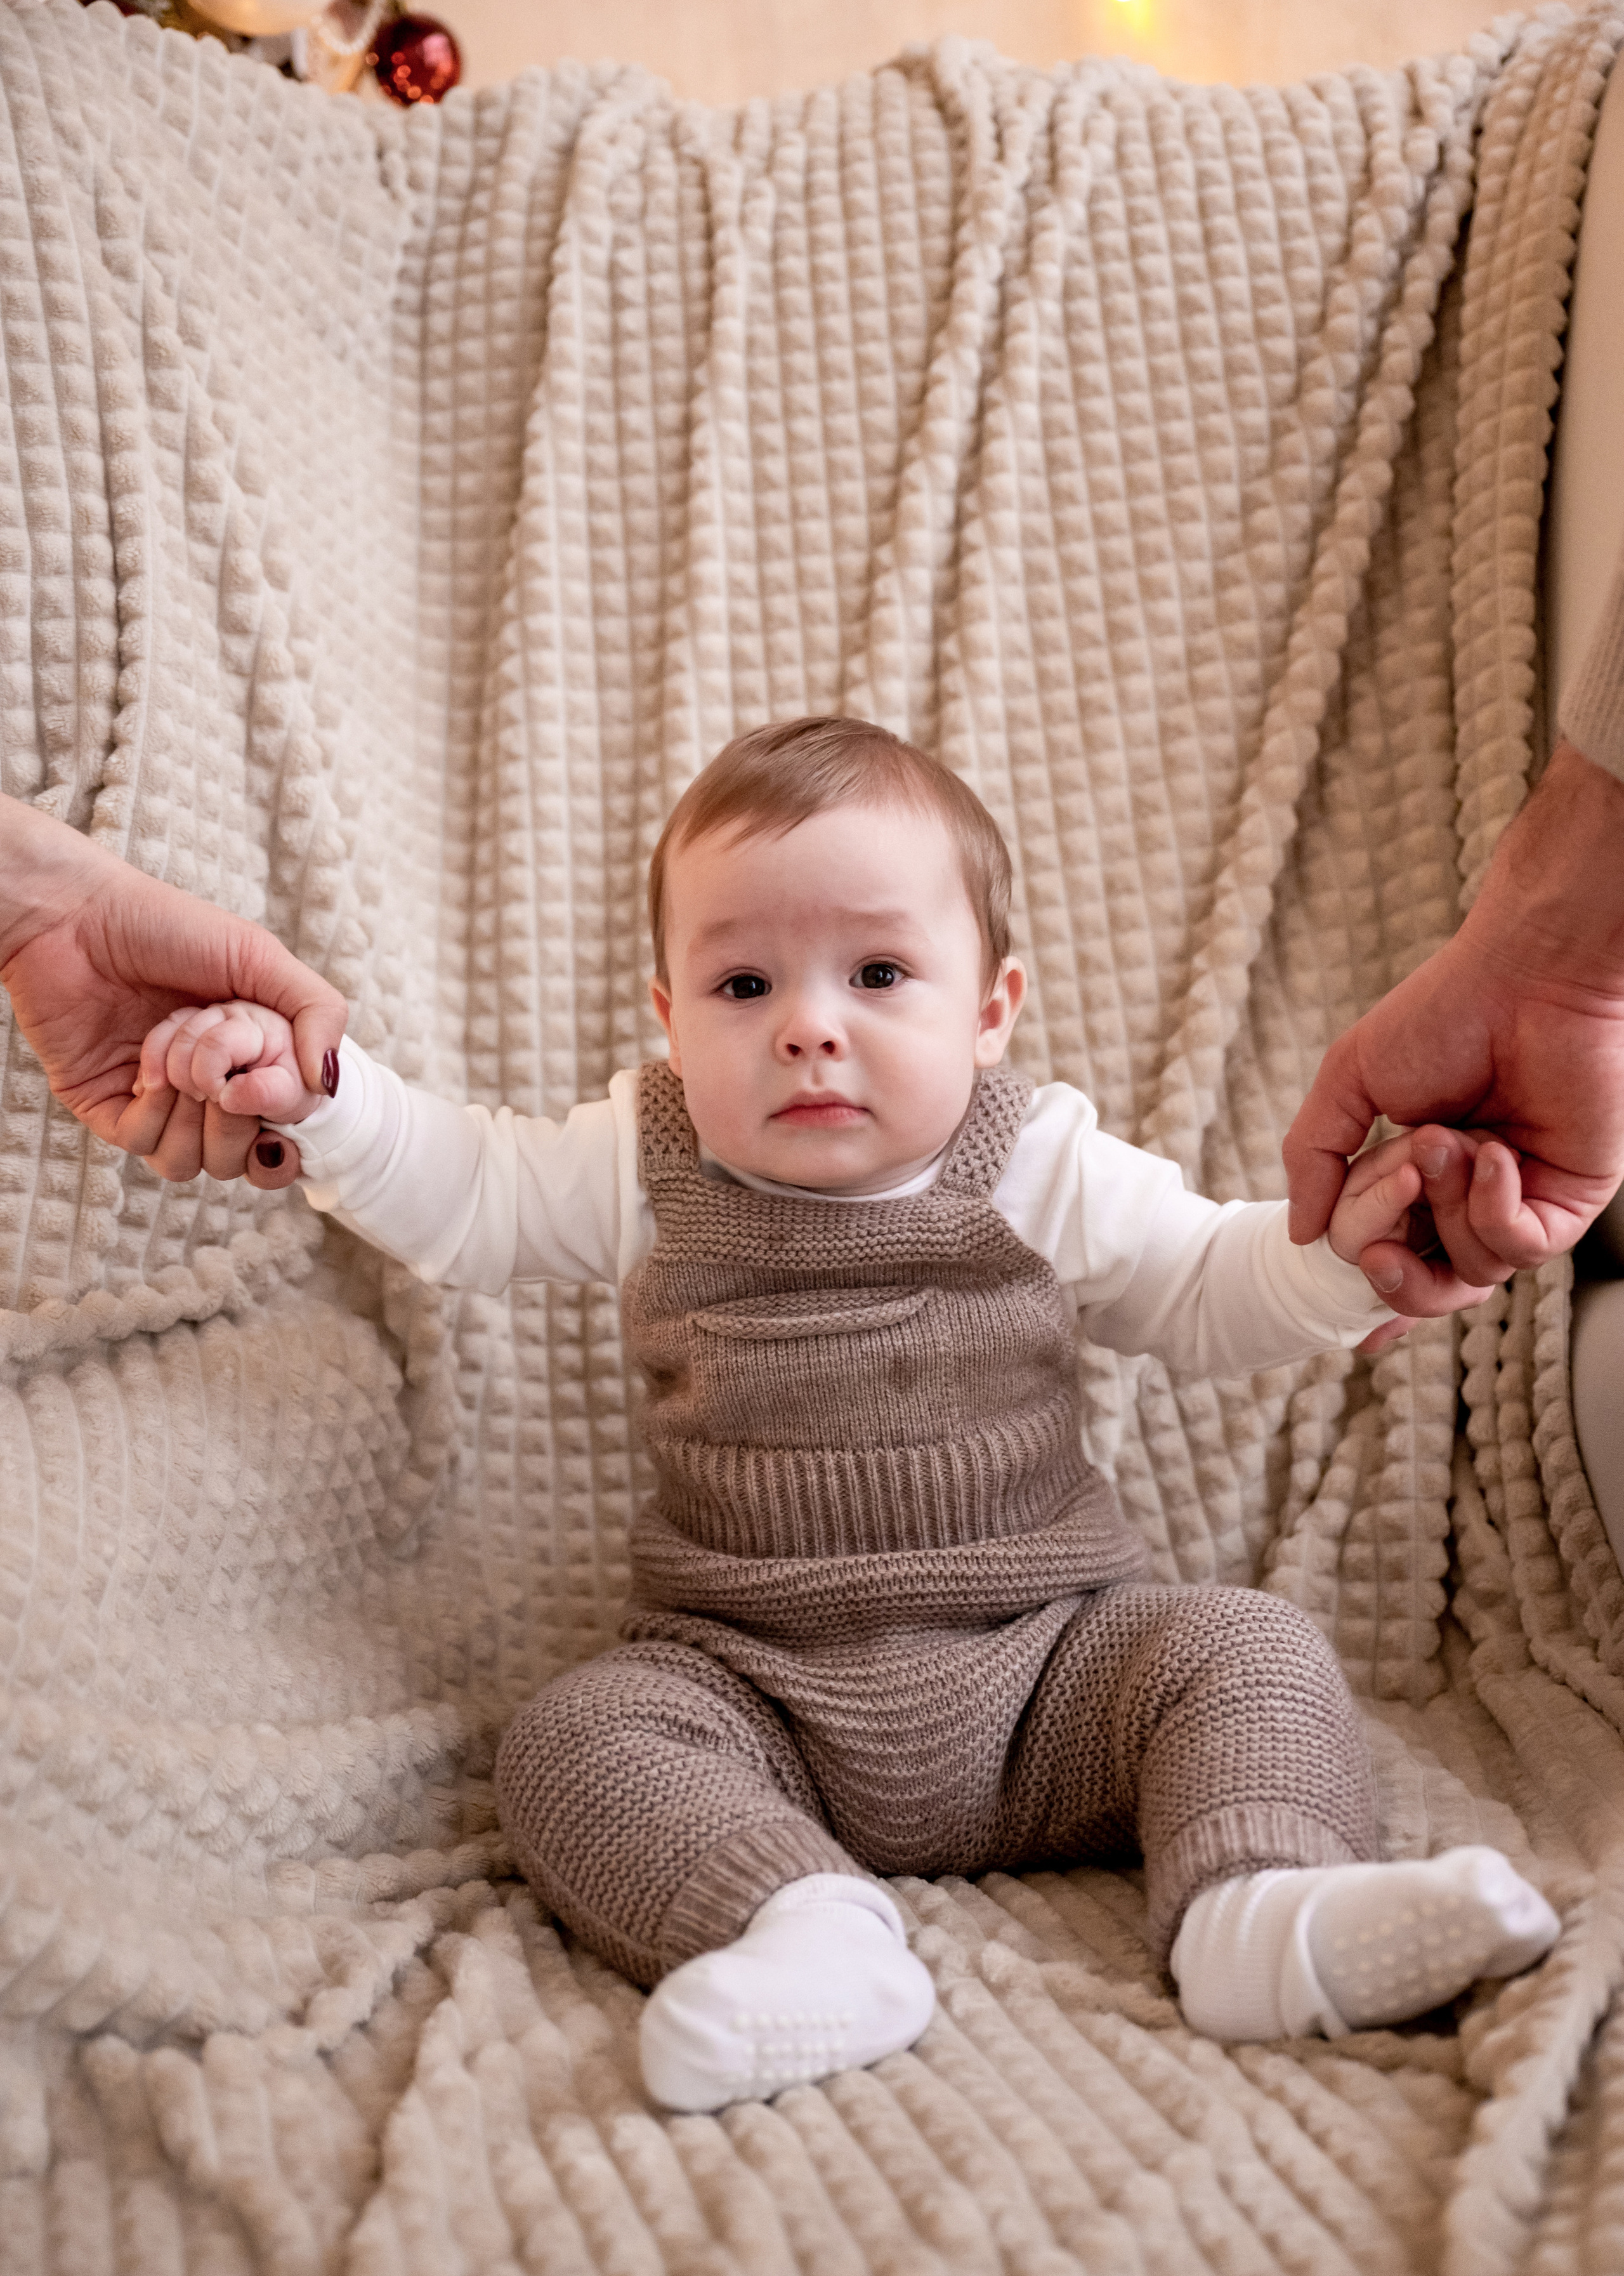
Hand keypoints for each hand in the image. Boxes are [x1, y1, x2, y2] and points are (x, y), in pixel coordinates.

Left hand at [0, 796, 342, 1186]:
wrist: (73, 918)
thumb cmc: (166, 926)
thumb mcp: (261, 956)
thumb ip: (318, 1012)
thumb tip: (329, 1085)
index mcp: (255, 1057)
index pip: (292, 1126)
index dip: (288, 1122)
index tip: (263, 1087)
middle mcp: (213, 1088)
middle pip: (246, 1156)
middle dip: (236, 1114)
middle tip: (218, 1066)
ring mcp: (163, 1104)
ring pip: (199, 1164)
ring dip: (192, 1113)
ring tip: (175, 1060)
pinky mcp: (112, 1110)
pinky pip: (148, 1150)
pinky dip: (154, 1114)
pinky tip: (146, 1070)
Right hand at [1284, 743, 1623, 1313]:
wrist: (1526, 977)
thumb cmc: (1444, 1013)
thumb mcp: (1348, 1082)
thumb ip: (1312, 1158)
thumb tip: (1301, 1236)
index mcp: (1423, 1177)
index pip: (1401, 1257)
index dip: (1379, 1297)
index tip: (1355, 1336)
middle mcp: (1473, 1197)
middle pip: (1432, 1288)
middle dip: (1395, 1279)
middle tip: (1372, 1249)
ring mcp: (1522, 1201)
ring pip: (1471, 1272)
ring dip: (1443, 1211)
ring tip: (1444, 1141)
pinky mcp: (1569, 1200)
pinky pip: (1519, 1249)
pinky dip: (1492, 1209)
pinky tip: (1491, 1152)